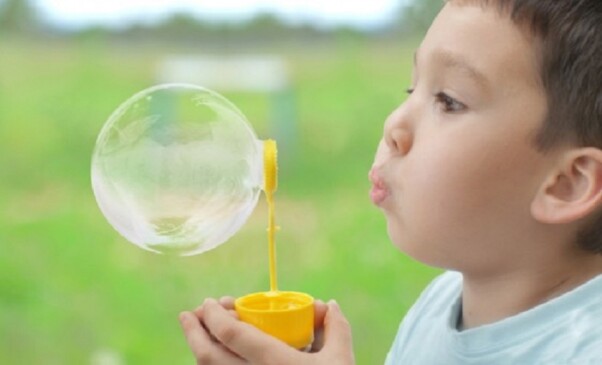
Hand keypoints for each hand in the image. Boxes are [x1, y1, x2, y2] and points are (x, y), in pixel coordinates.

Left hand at [179, 297, 354, 364]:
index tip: (210, 302)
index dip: (214, 315)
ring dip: (198, 350)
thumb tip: (329, 305)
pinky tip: (216, 359)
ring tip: (199, 334)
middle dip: (193, 331)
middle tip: (190, 314)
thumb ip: (336, 328)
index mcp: (275, 362)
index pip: (231, 334)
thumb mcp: (342, 360)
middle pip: (207, 356)